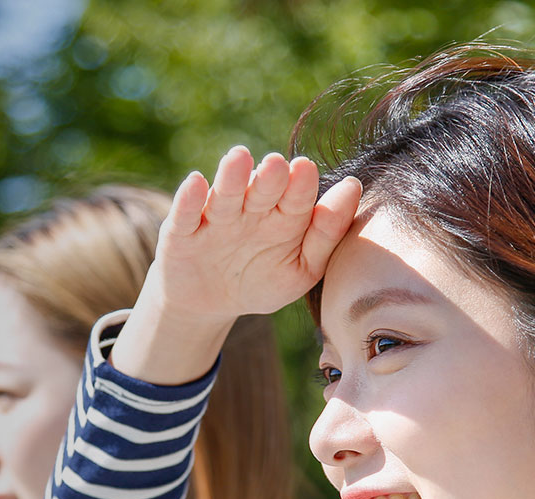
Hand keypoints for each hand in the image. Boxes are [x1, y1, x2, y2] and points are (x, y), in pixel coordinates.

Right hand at [112, 147, 362, 384]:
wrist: (208, 304)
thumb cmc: (260, 281)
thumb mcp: (301, 269)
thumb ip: (327, 233)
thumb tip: (353, 187)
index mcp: (284, 216)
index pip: (297, 198)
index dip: (301, 185)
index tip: (306, 169)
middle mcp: (250, 210)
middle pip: (262, 190)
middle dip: (269, 177)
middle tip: (277, 164)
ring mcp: (215, 219)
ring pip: (225, 195)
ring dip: (232, 177)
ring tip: (238, 157)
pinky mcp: (181, 232)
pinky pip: (186, 214)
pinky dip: (189, 199)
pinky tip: (196, 182)